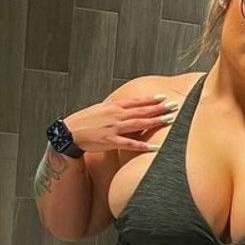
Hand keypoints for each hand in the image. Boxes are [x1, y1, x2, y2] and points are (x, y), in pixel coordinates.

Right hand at [63, 95, 177, 153]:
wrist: (70, 132)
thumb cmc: (86, 121)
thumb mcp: (101, 109)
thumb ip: (116, 108)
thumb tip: (129, 106)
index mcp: (114, 107)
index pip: (136, 102)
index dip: (151, 100)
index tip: (164, 98)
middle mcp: (116, 116)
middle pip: (141, 111)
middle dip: (159, 108)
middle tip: (174, 106)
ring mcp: (114, 128)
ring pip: (138, 124)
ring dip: (154, 121)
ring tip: (169, 120)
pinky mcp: (111, 141)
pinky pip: (129, 144)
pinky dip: (142, 146)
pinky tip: (154, 147)